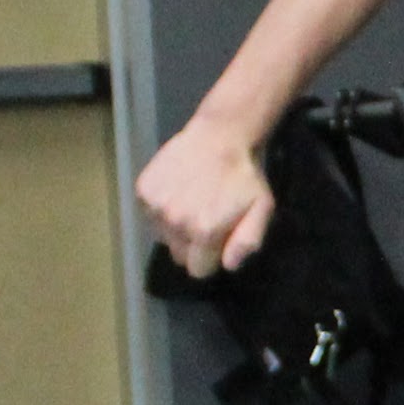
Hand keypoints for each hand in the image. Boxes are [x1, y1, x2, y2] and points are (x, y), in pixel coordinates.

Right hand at [132, 116, 276, 275]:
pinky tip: (177, 190)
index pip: (198, 270)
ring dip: (175, 226)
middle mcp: (175, 222)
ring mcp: (156, 206)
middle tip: (205, 218)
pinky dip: (161, 208)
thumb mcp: (260, 209)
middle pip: (178, 255)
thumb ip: (246, 241)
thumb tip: (228, 265)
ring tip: (191, 201)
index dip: (210, 258)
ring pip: (163, 236)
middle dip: (192, 244)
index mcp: (204, 232)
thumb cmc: (244, 175)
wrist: (220, 134)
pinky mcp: (143, 191)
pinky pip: (150, 215)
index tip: (217, 240)